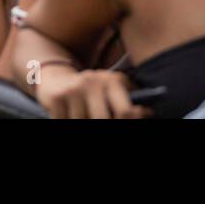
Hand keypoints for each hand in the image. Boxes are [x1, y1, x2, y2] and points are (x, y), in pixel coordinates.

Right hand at [36, 66, 151, 118]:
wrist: (56, 78)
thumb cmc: (92, 91)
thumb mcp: (111, 89)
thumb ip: (128, 100)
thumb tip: (148, 113)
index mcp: (111, 80)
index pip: (126, 112)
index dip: (130, 122)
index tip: (132, 121)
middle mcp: (93, 82)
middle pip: (104, 121)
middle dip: (104, 125)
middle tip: (100, 120)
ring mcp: (73, 90)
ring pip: (84, 123)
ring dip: (84, 123)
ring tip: (85, 116)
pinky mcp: (57, 98)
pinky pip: (66, 122)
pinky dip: (68, 122)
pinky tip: (70, 115)